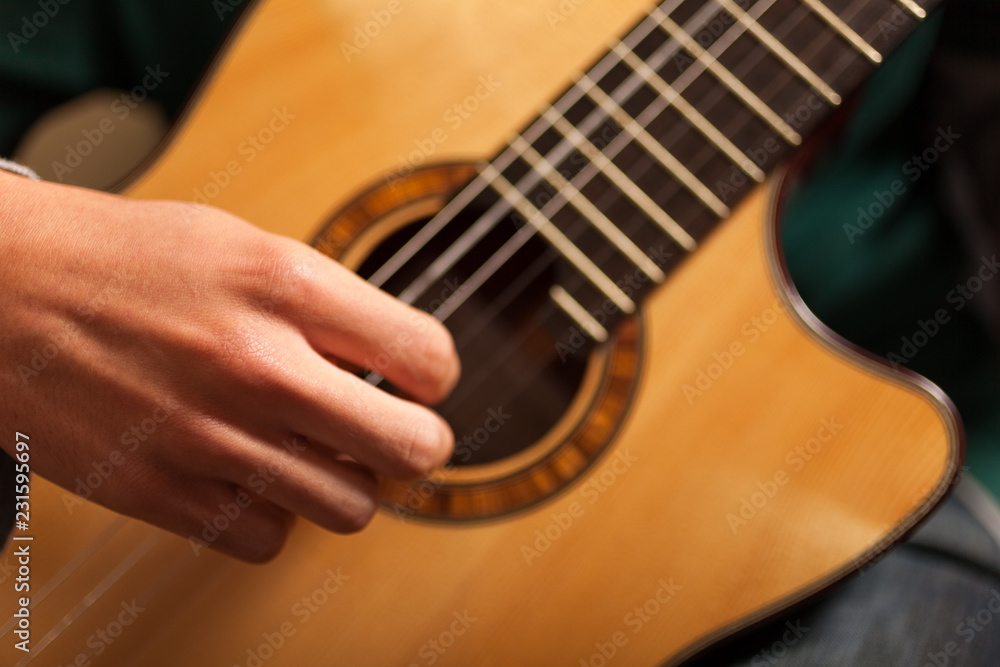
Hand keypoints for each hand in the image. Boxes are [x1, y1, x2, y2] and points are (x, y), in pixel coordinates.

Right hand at [0, 171, 458, 561]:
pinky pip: (268, 538)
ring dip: (345, 484)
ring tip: (312, 452)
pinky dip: (270, 515)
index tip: (415, 381)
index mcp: (287, 285)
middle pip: (414, 450)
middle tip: (391, 432)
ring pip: (352, 508)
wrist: (0, 287)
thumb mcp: (242, 245)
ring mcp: (211, 436)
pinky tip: (248, 475)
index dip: (433, 376)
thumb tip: (397, 362)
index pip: (429, 359)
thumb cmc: (123, 258)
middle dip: (418, 445)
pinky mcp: (162, 492)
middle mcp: (259, 364)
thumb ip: (327, 303)